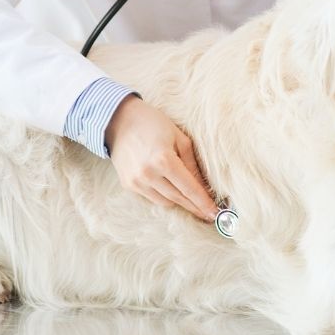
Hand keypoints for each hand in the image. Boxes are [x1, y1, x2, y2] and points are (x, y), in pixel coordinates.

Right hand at [104, 95, 219, 223]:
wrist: (119, 120)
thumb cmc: (153, 123)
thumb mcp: (178, 137)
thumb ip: (192, 164)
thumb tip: (204, 187)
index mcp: (163, 159)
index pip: (189, 188)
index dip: (204, 203)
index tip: (216, 214)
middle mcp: (148, 174)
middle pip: (178, 199)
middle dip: (195, 207)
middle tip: (209, 214)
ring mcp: (136, 181)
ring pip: (165, 202)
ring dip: (179, 202)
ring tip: (190, 200)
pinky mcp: (128, 185)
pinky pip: (151, 197)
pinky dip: (163, 195)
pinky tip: (170, 189)